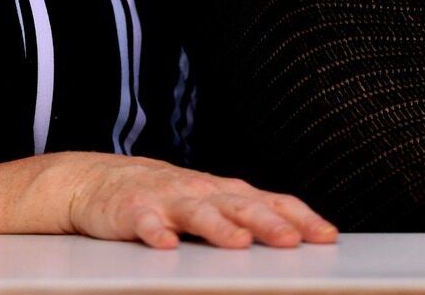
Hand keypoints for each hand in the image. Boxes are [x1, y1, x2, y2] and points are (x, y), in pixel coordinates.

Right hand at [47, 153, 335, 250]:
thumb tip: (299, 237)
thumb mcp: (209, 203)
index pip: (270, 200)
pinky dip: (155, 231)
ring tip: (238, 242)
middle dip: (268, 223)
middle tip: (292, 241)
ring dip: (218, 226)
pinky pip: (144, 222)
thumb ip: (246, 216)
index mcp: (223, 191)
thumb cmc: (165, 196)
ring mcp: (165, 198)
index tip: (327, 236)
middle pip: (240, 204)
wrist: (98, 180)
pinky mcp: (131, 210)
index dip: (300, 217)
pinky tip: (165, 244)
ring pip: (196, 212)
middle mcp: (200, 190)